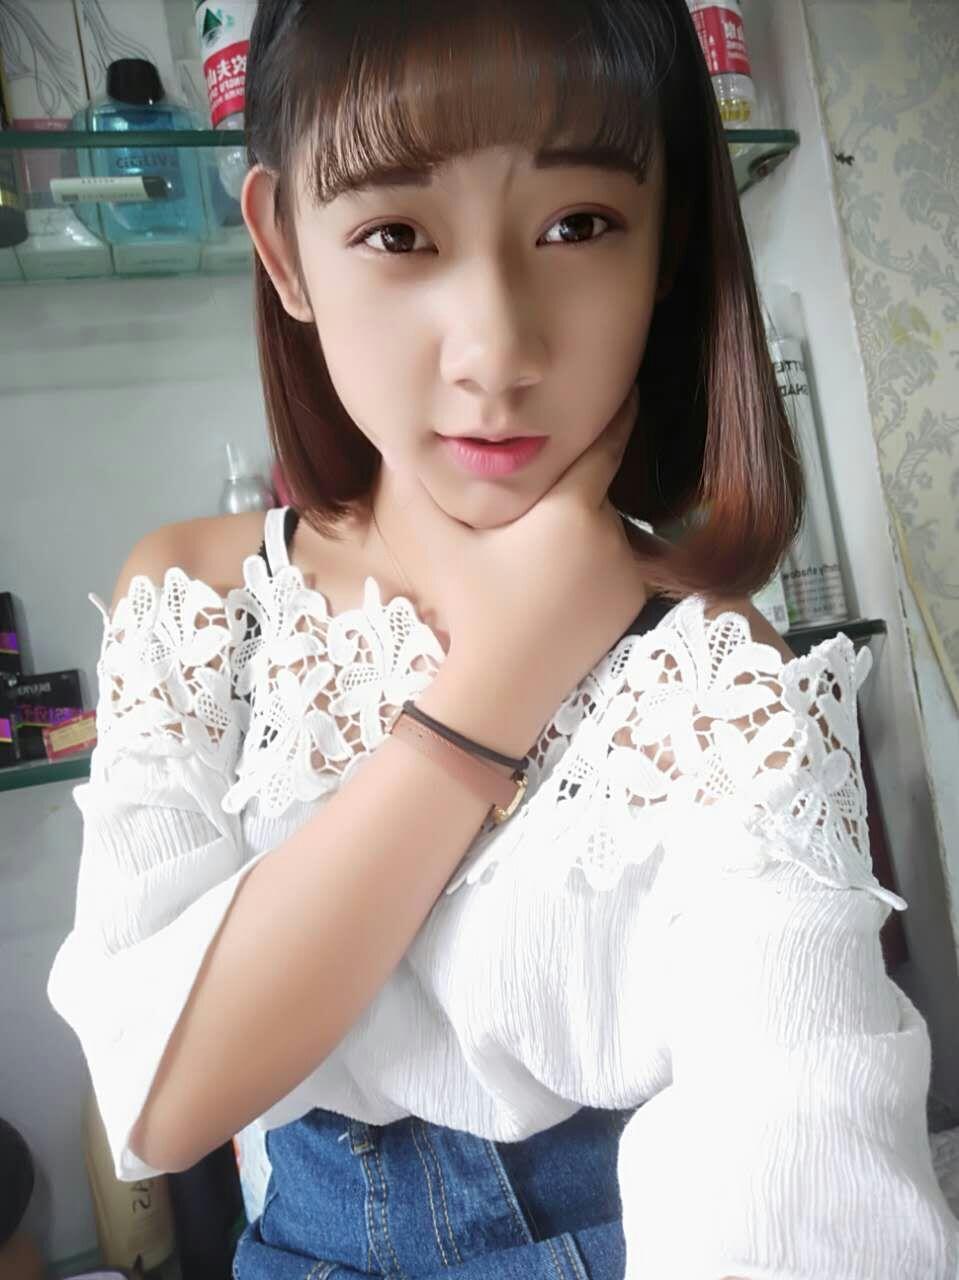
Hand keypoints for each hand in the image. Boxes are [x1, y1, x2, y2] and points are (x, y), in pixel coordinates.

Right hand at [376, 389, 648, 747]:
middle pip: (593, 491)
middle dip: (567, 491)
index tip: (624, 383)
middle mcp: (612, 536)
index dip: (614, 410)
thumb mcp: (438, 542)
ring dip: (578, 530)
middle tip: (529, 516)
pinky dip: (592, 562)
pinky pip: (615, 563)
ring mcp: (628, 573)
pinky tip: (555, 586)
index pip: (604, 442)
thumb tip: (399, 443)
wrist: (501, 688)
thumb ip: (423, 487)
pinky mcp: (633, 603)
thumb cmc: (467, 607)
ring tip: (535, 561)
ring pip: (603, 528)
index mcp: (569, 510)